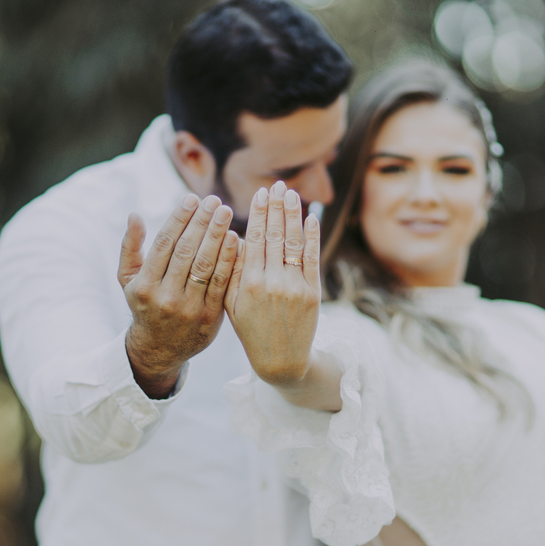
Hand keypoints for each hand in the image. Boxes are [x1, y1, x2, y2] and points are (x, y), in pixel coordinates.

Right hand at [118, 194, 238, 397]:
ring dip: (217, 235)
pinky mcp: (210, 317)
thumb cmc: (145, 304)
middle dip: (201, 222)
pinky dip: (229, 259)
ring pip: (205, 265)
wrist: (160, 349)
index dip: (178, 218)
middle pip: (187, 251)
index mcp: (145, 285)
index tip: (191, 198)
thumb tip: (134, 215)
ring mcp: (189, 308)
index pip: (164, 244)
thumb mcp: (129, 279)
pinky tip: (235, 238)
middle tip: (214, 200)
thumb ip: (130, 247)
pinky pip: (222, 282)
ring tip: (225, 212)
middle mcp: (166, 297)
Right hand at [225, 181, 320, 386]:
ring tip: (291, 194)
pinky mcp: (313, 293)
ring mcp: (294, 287)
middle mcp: (272, 282)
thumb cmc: (252, 330)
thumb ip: (231, 271)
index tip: (260, 193)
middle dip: (277, 207)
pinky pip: (313, 258)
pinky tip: (311, 217)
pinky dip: (313, 236)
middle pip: (275, 235)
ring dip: (293, 215)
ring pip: (294, 243)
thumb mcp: (232, 303)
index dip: (259, 213)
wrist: (281, 361)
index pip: (255, 239)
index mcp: (248, 283)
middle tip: (277, 185)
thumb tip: (234, 236)